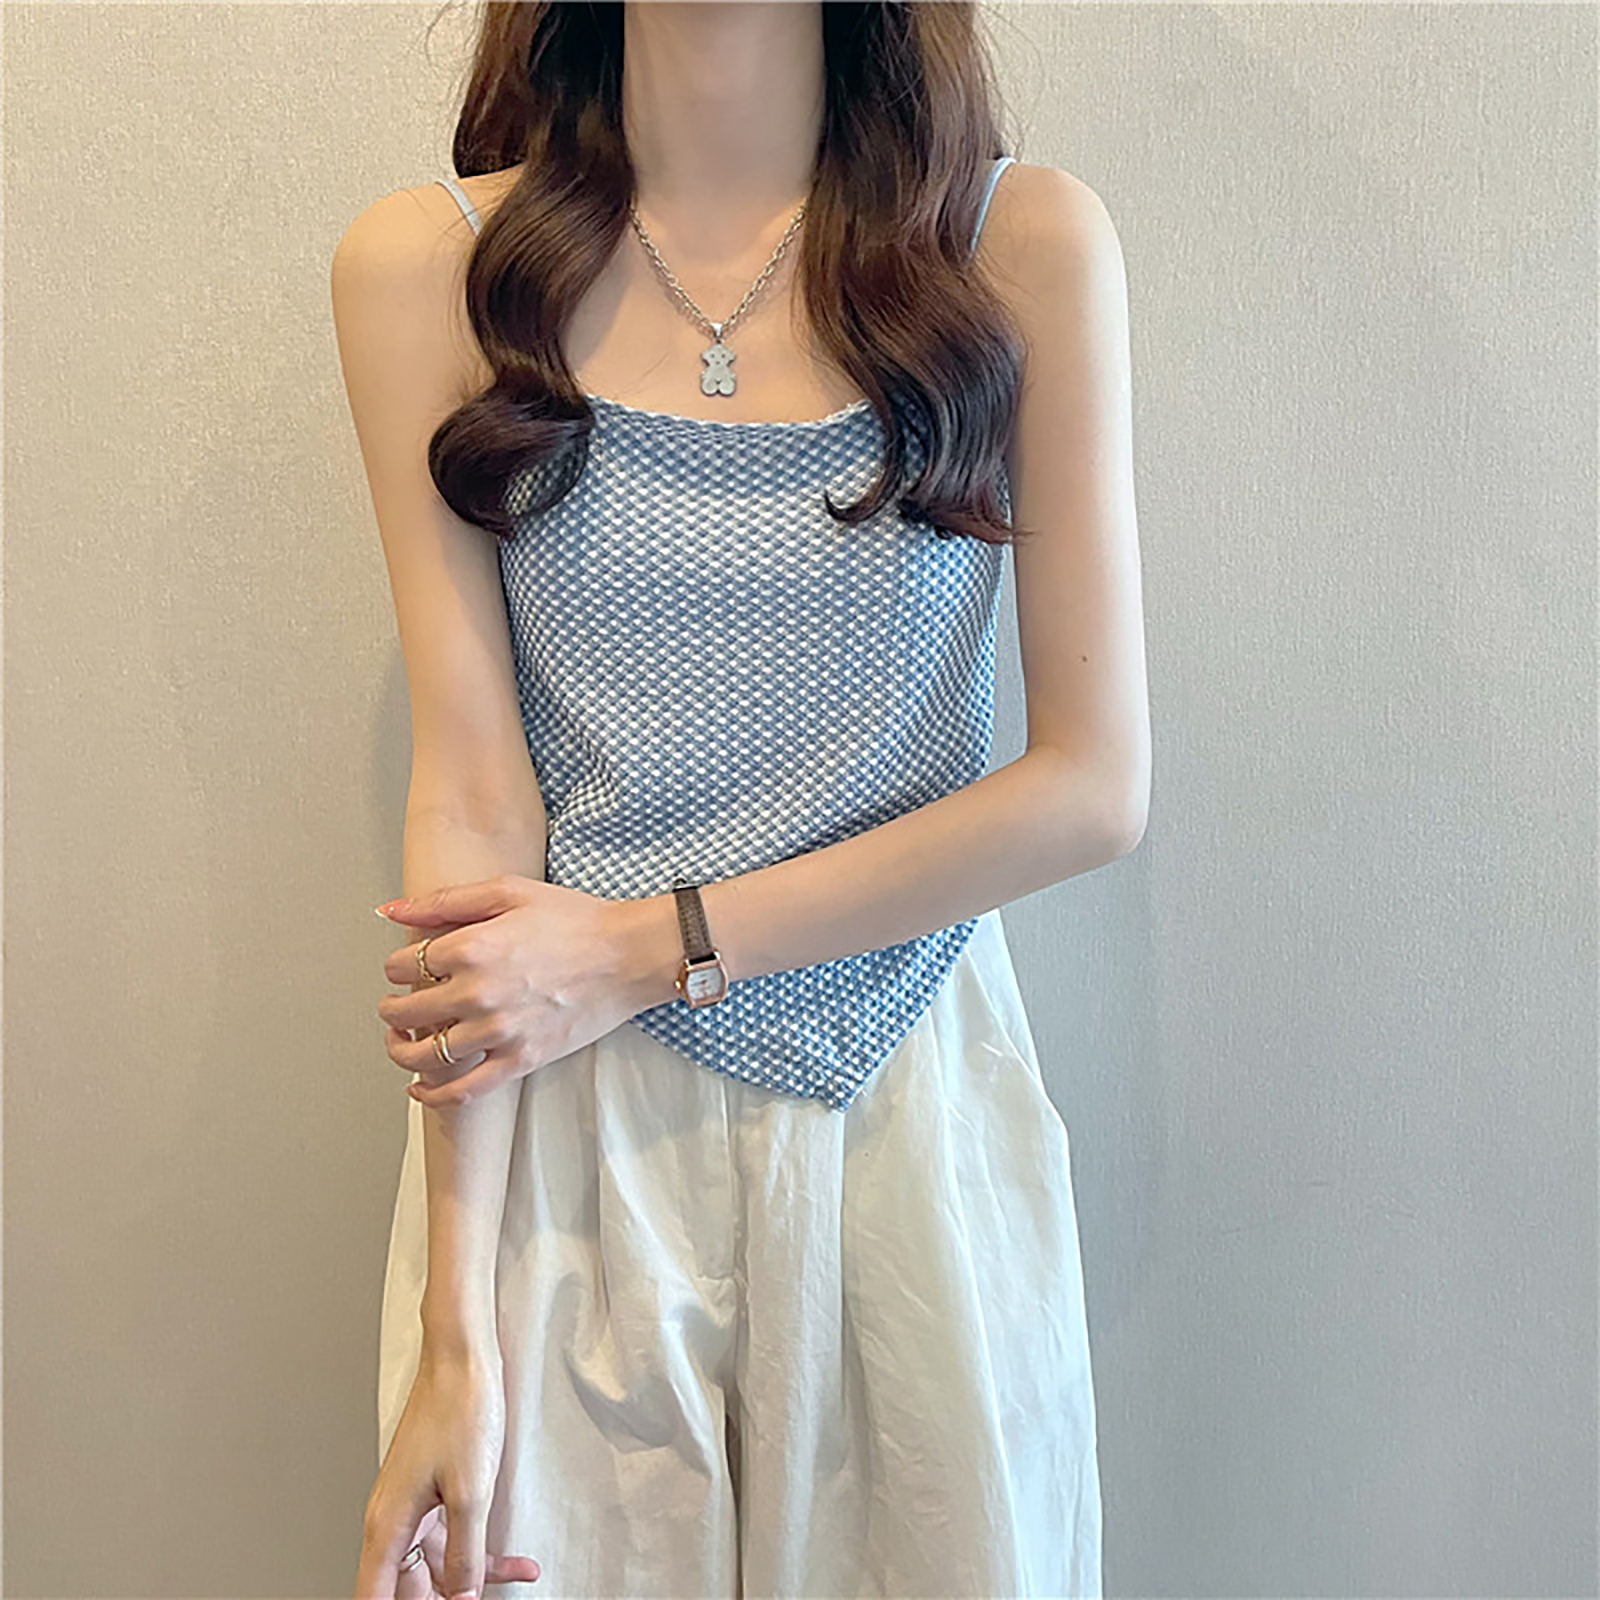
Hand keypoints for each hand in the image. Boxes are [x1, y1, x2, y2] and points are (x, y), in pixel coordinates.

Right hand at [354, 1349, 540, 1597]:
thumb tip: (461, 1598)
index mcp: (387, 1527)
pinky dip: (482, 1552)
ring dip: (474, 1578)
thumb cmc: (459, 1408)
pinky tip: (514, 1564)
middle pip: (407, 1588)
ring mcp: (414, 1505)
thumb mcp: (470, 1495)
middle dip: (443, 1599)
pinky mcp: (435, 1491)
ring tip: (514, 1580)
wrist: (464, 1357)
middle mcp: (393, 1520)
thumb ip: (464, 1555)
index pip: (374, 1598)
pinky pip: (453, 1536)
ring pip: (436, 1564)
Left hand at [375, 875, 672, 1108]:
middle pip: (406, 1011)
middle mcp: (477, 993)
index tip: (404, 966)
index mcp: (471, 947)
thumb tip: (391, 910)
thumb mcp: (509, 892)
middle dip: (392, 1007)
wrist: (628, 955)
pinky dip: (431, 1095)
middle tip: (396, 1004)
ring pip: (424, 1055)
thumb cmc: (574, 920)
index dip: (396, 965)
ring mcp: (498, 1032)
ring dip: (401, 1050)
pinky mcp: (520, 1060)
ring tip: (402, 1040)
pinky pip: (463, 1091)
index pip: (403, 965)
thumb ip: (445, 900)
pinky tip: (419, 1087)